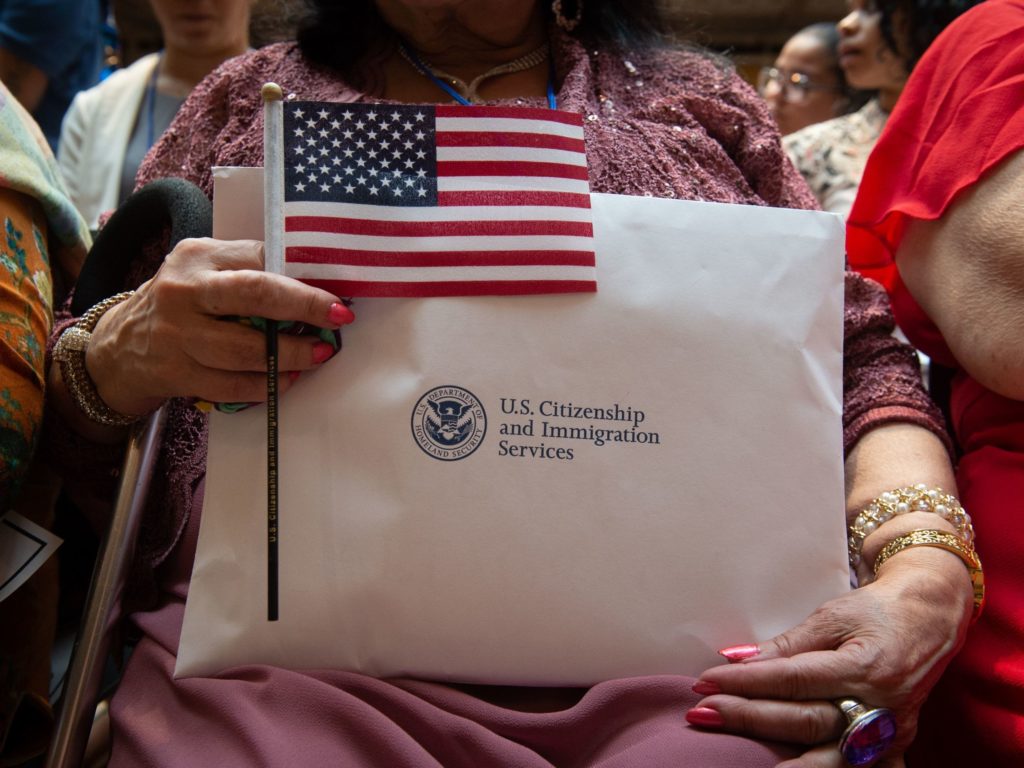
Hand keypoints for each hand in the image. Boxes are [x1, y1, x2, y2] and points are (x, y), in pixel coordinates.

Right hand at [85, 238, 353, 416]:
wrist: (119, 348)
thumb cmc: (181, 304)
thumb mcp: (203, 271)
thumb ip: (248, 269)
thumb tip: (315, 279)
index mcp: (197, 257)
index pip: (259, 257)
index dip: (303, 276)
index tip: (336, 290)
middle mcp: (184, 291)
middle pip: (255, 294)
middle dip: (304, 306)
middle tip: (338, 317)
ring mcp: (178, 336)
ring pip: (246, 348)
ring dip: (291, 354)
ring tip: (318, 354)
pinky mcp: (177, 373)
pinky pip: (232, 385)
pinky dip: (266, 384)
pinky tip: (286, 379)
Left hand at [687, 546, 973, 766]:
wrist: (932, 619)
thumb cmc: (878, 611)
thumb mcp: (832, 615)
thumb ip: (787, 644)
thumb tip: (737, 658)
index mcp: (865, 666)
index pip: (793, 679)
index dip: (746, 682)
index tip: (707, 680)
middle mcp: (880, 706)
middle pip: (804, 721)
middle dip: (748, 718)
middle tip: (703, 712)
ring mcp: (888, 732)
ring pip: (826, 756)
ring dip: (777, 756)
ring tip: (735, 757)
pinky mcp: (891, 745)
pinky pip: (851, 767)